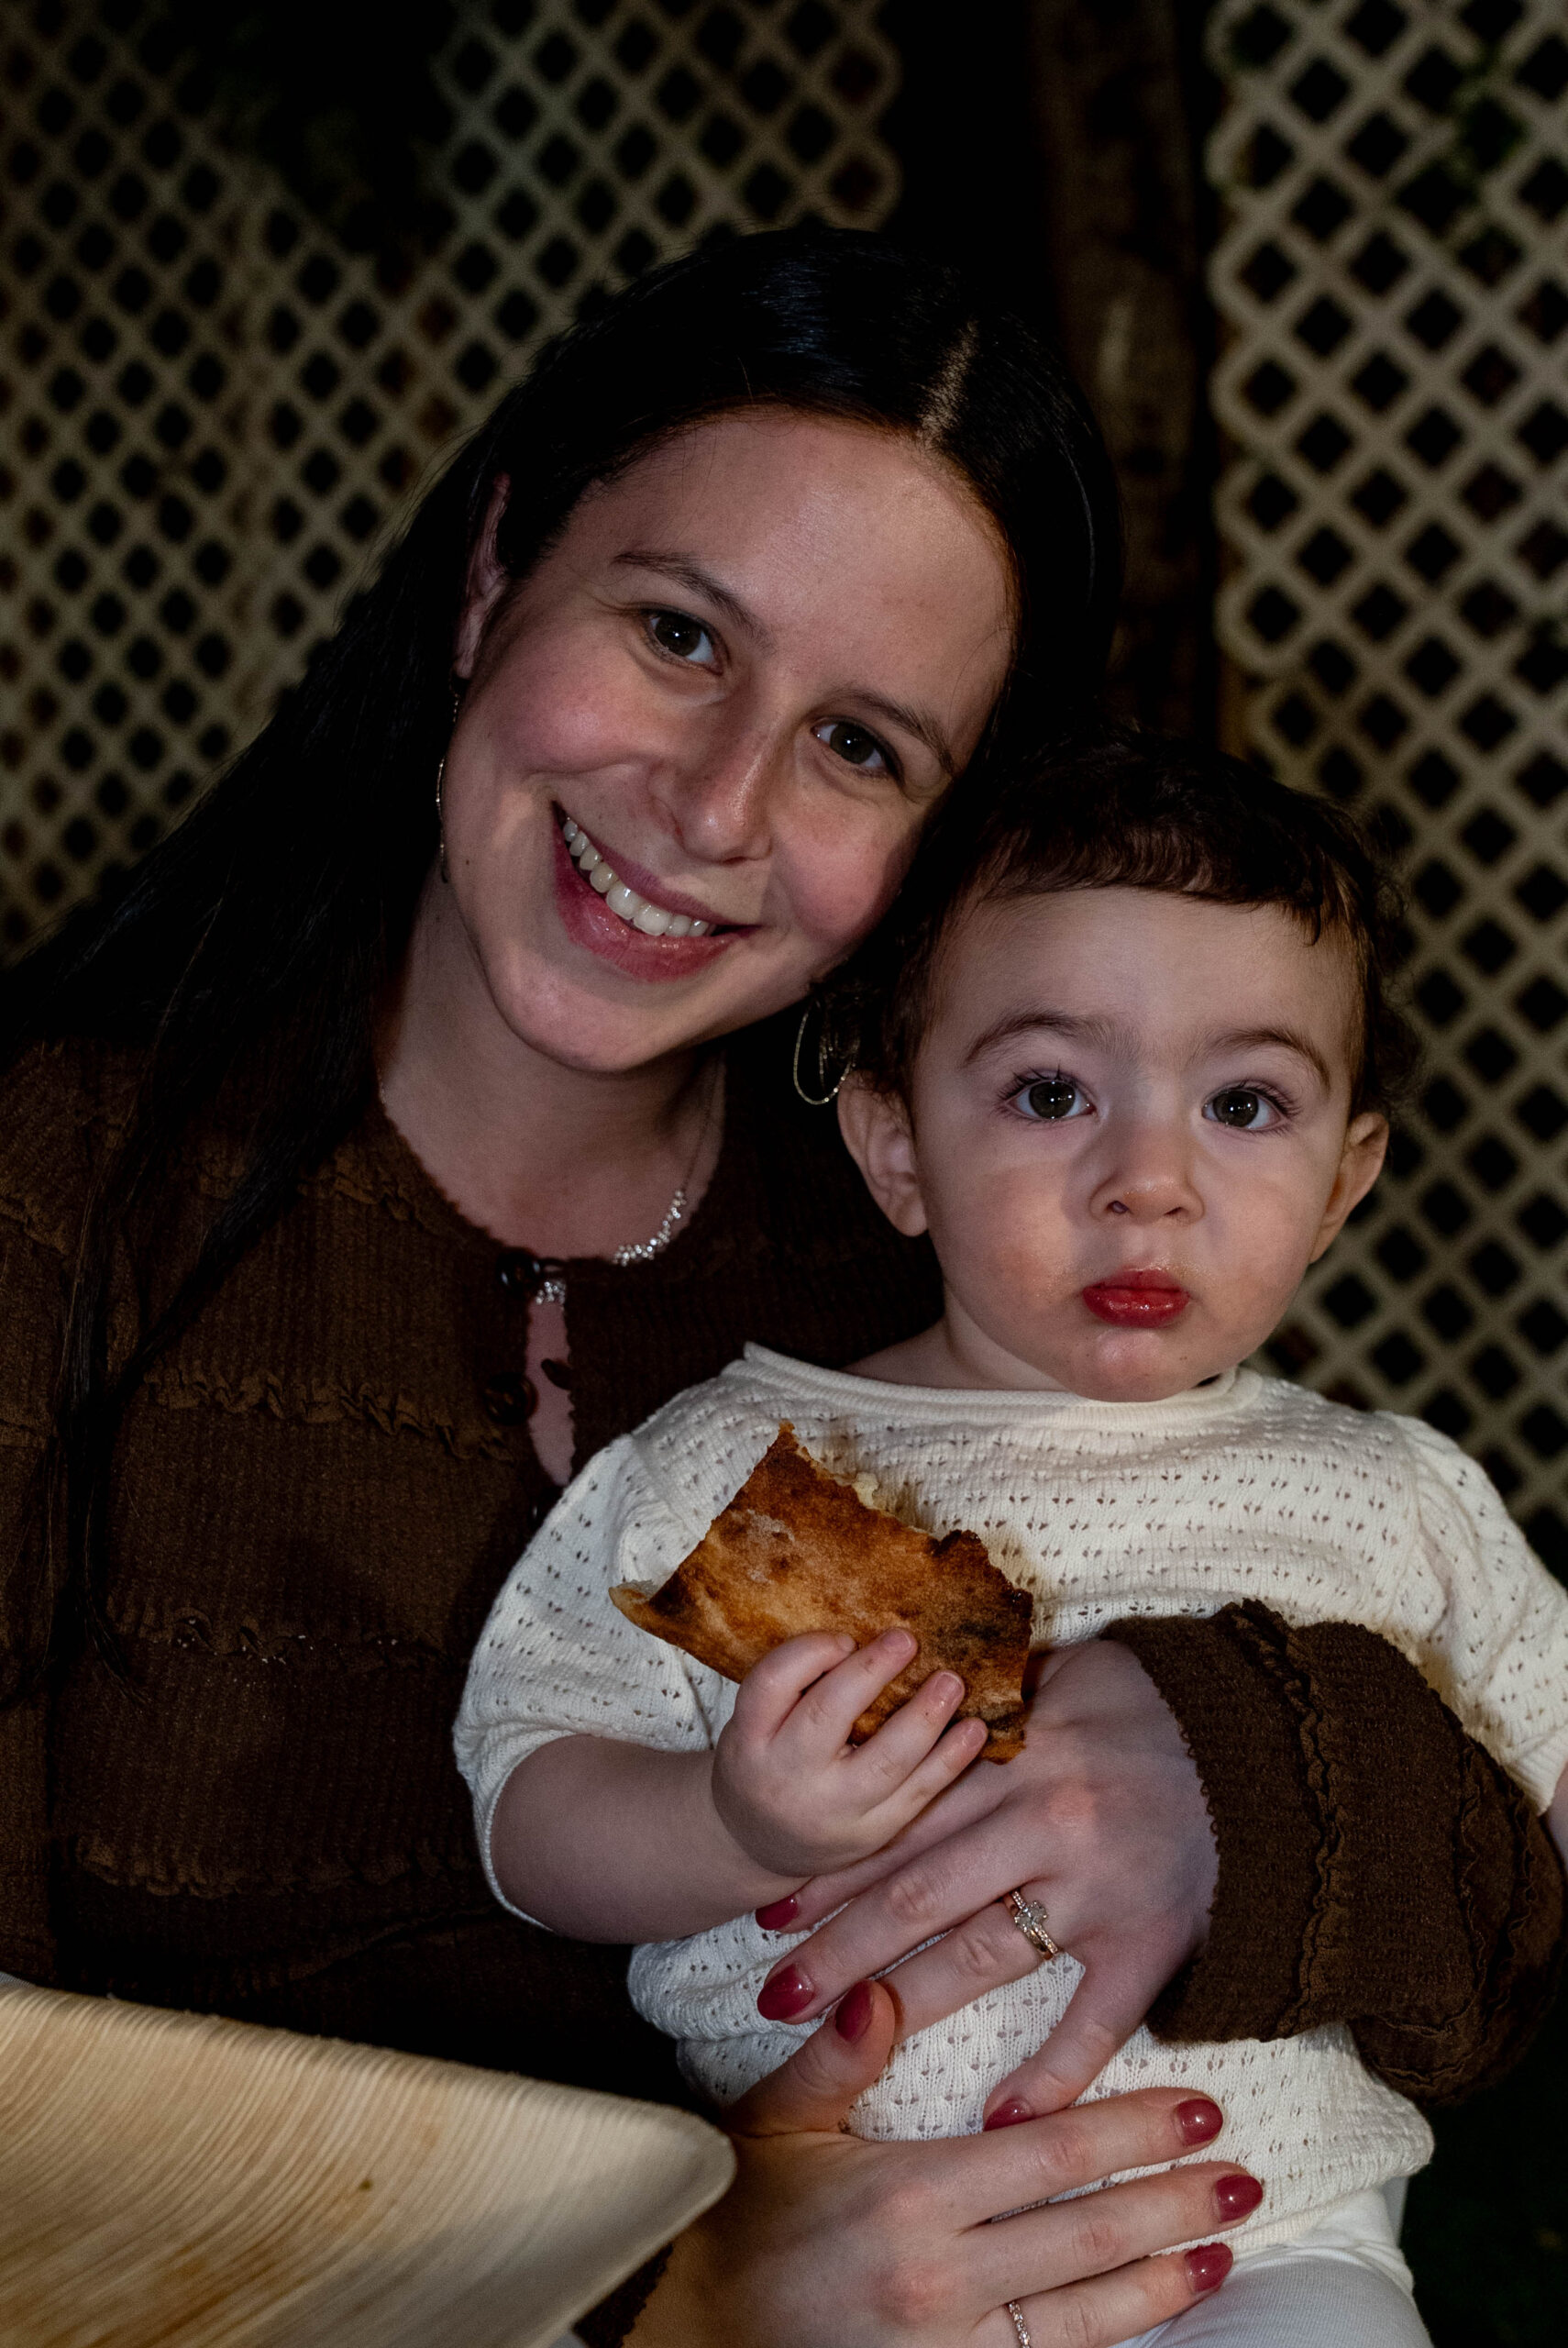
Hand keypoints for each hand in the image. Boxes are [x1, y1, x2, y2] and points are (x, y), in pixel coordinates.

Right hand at [628, 1979, 1257, 2345]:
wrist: (686, 2329)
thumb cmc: (736, 2215)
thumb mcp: (774, 2122)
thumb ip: (834, 2056)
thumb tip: (876, 1987)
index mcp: (908, 2195)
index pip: (1050, 2156)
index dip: (1132, 2129)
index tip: (1196, 2105)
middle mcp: (942, 2278)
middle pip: (1088, 2234)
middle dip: (1172, 2199)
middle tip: (1240, 2170)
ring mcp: (949, 2347)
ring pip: (1086, 2313)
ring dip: (1164, 2278)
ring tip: (1223, 2245)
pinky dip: (1110, 2336)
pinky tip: (1154, 2310)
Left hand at [750, 1638, 1216, 2114]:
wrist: (1278, 1746)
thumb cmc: (1166, 1705)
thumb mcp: (1076, 1673)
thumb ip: (1001, 1690)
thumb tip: (933, 1682)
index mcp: (1018, 1758)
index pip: (900, 1819)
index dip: (830, 1866)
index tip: (769, 1904)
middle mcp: (1045, 1823)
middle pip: (916, 1892)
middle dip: (835, 1944)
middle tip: (768, 1989)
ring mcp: (1098, 1889)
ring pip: (979, 1953)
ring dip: (898, 1999)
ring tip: (824, 2032)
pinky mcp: (1154, 1940)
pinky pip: (1096, 2019)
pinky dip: (1050, 2076)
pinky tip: (995, 2120)